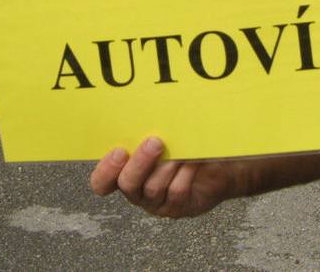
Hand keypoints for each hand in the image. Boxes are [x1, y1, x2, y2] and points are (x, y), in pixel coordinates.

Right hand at [89, 137, 237, 217]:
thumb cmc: (184, 146)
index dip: (106, 170)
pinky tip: (193, 161)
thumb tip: (143, 110)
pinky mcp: (179, 208)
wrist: (216, 165)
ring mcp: (157, 203)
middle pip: (128, 184)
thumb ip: (146, 131)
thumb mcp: (163, 137)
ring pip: (153, 188)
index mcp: (125, 174)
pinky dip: (184, 173)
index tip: (120, 150)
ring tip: (179, 150)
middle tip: (155, 142)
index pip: (102, 182)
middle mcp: (137, 191)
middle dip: (140, 163)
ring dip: (166, 166)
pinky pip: (176, 191)